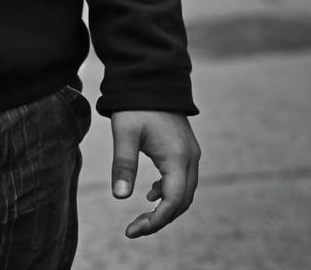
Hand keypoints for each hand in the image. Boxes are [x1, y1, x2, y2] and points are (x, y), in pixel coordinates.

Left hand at [110, 111, 199, 237]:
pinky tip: (150, 194)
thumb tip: (120, 197)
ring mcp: (190, 154)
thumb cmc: (135, 105)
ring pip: (184, 192)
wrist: (150, 78)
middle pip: (182, 201)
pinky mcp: (184, 149)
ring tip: (140, 218)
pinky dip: (168, 192)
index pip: (174, 201)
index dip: (157, 220)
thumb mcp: (124, 133)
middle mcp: (190, 159)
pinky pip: (181, 179)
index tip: (134, 231)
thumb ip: (124, 165)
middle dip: (160, 218)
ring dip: (165, 207)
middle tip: (134, 229)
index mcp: (178, 157)